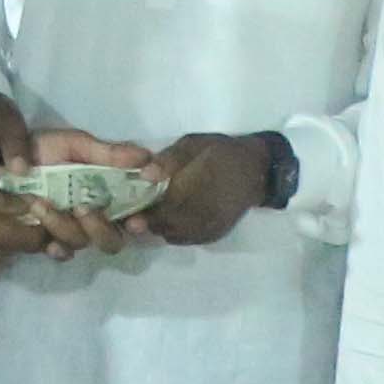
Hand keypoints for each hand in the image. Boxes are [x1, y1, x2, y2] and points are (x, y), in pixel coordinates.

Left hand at [133, 129, 283, 244]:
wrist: (256, 170)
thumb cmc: (221, 152)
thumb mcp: (193, 144)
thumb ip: (169, 160)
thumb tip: (144, 175)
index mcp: (194, 189)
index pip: (159, 209)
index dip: (140, 212)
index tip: (126, 209)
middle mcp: (200, 215)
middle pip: (162, 225)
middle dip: (147, 220)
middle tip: (133, 212)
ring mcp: (207, 228)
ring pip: (171, 235)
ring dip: (158, 226)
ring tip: (151, 214)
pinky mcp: (212, 235)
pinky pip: (184, 239)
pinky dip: (173, 231)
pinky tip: (170, 218)